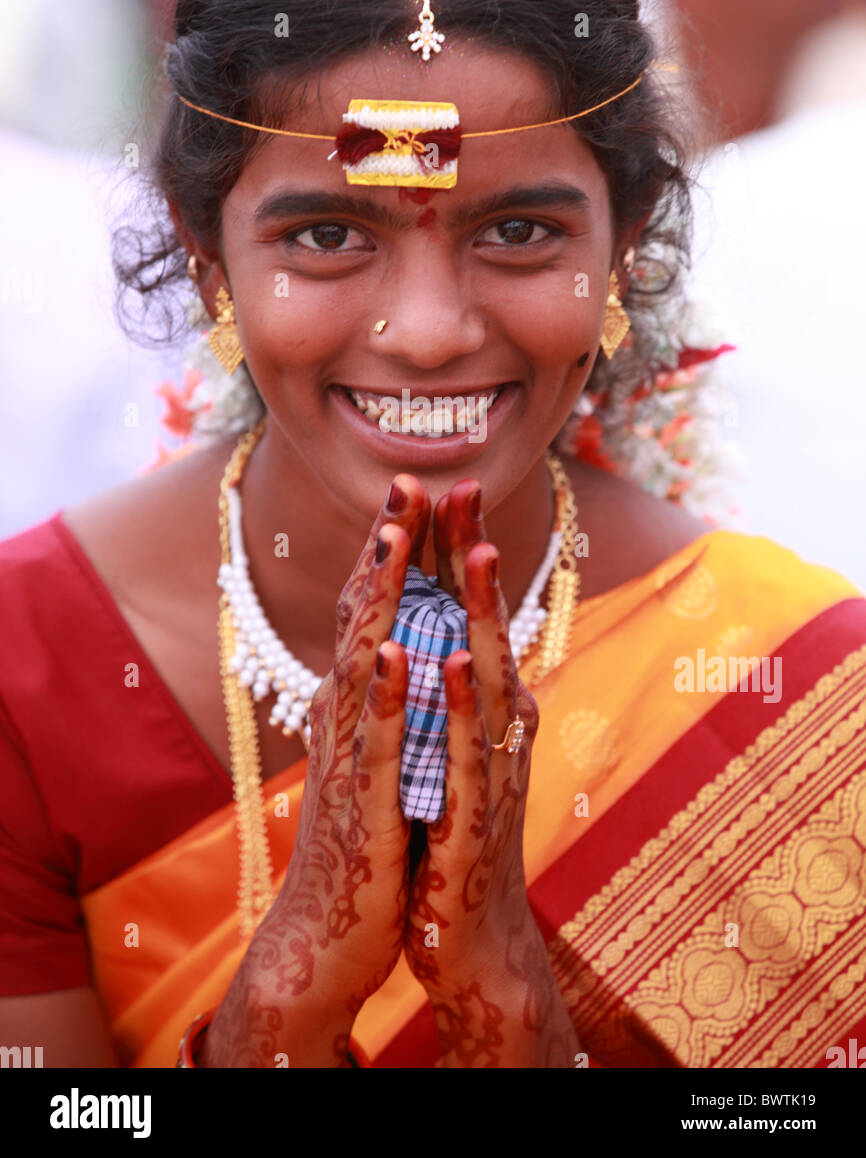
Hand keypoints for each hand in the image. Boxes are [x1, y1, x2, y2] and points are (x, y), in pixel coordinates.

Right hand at [201, 475, 428, 1066]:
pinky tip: (393, 653)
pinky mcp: (361, 800)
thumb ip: (383, 692)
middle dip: (385, 547)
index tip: (417, 486)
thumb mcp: (380, 747)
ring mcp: (347, 752)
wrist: (335, 927)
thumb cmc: (367, 831)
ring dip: (379, 598)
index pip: (375, 604)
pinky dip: (382, 694)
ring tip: (393, 539)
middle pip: (363, 612)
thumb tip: (394, 637)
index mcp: (356, 696)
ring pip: (361, 660)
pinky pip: (373, 739)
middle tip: (405, 482)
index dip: (393, 546)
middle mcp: (342, 711)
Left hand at [404, 481, 576, 1065]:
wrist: (469, 938)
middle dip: (473, 557)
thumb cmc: (453, 840)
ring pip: (490, 678)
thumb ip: (447, 696)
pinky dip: (459, 707)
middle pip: (487, 626)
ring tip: (477, 552)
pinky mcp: (479, 817)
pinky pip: (468, 754)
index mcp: (484, 708)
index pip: (470, 614)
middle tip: (465, 488)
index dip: (458, 552)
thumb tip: (435, 636)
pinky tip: (447, 665)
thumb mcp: (446, 753)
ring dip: (483, 614)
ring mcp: (494, 770)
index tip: (446, 487)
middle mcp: (499, 727)